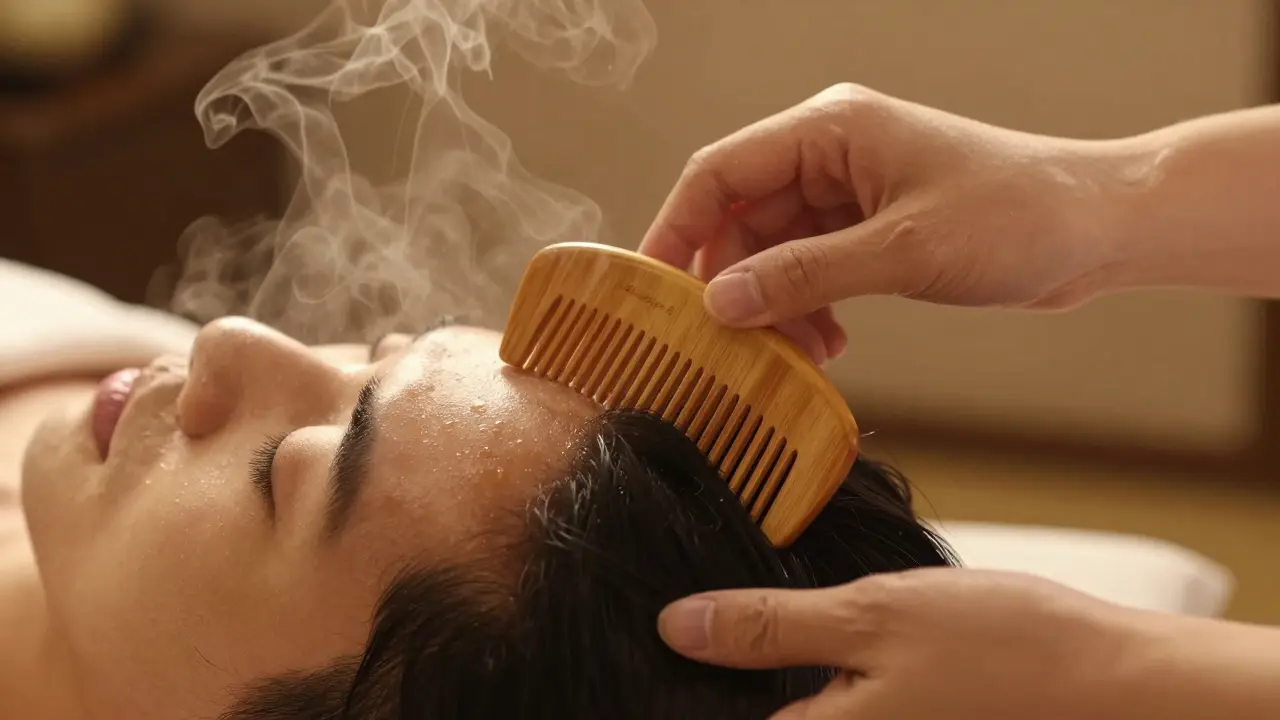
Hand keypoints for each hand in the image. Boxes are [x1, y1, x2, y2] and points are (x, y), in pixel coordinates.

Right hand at [639, 84, 1141, 363]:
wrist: (1098, 228)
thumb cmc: (1016, 215)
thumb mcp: (901, 251)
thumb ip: (804, 276)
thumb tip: (720, 303)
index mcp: (829, 129)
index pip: (720, 173)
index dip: (676, 230)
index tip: (652, 291)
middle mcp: (831, 154)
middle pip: (741, 219)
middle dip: (734, 285)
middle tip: (728, 345)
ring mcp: (851, 192)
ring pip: (775, 252)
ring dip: (776, 306)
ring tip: (797, 354)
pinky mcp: (871, 228)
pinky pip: (812, 269)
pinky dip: (809, 308)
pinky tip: (829, 345)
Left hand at [656, 567, 1147, 719]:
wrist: (1117, 685)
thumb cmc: (1003, 649)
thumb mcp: (872, 617)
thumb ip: (770, 627)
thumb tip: (677, 626)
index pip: (718, 716)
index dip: (684, 676)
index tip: (660, 636)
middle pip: (762, 713)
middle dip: (731, 670)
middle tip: (711, 608)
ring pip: (801, 708)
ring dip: (778, 671)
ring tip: (767, 612)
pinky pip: (838, 707)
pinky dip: (823, 676)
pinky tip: (824, 632)